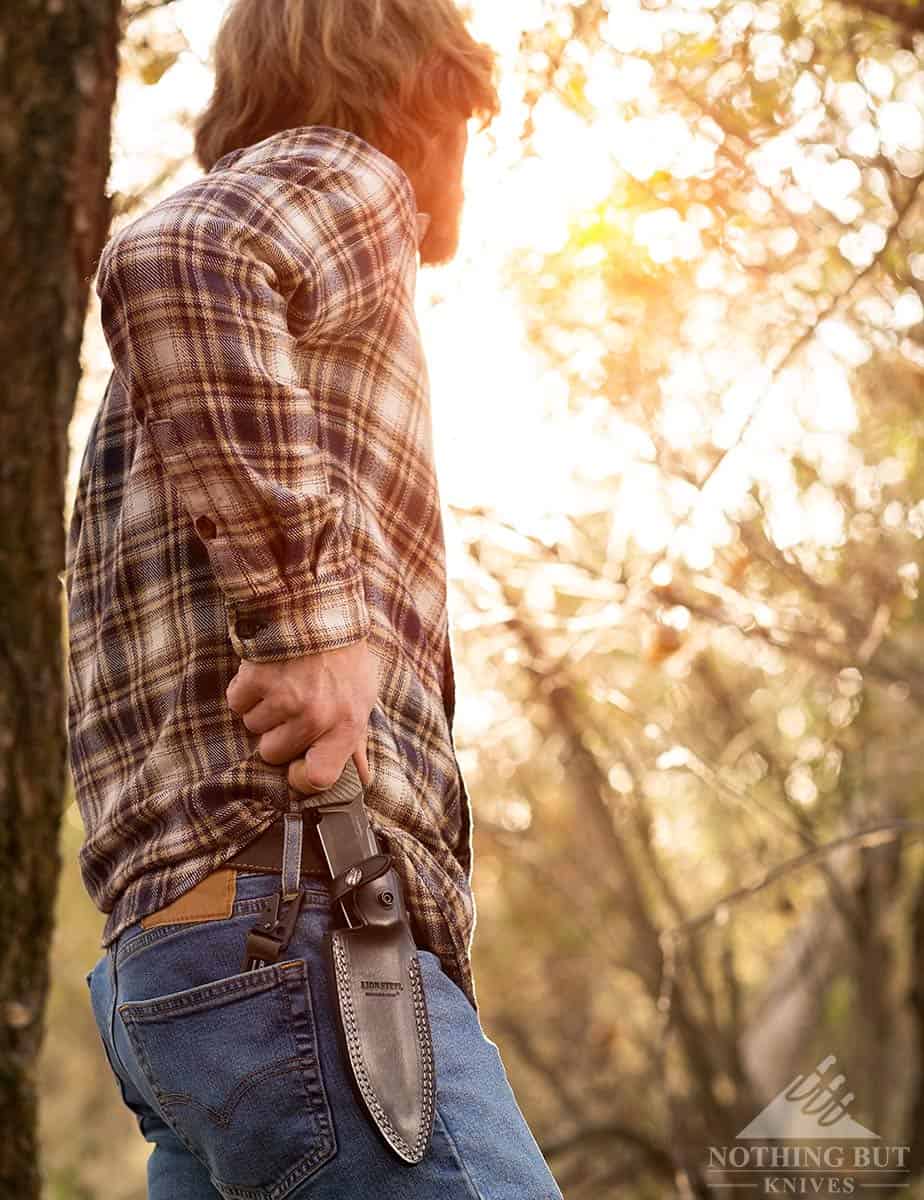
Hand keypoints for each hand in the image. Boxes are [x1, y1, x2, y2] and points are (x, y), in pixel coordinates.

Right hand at [225, 638, 378, 793]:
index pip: (318, 777)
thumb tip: (362, 778)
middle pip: (273, 753)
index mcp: (346, 724)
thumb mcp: (362, 696)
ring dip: (261, 708)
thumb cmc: (344, 657)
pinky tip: (264, 672)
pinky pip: (236, 703)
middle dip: (277, 733)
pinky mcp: (256, 679)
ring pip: (252, 727)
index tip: (296, 767)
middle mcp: (315, 716)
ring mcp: (284, 698)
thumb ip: (355, 739)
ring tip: (282, 681)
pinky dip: (244, 690)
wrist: (319, 606)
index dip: (301, 778)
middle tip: (292, 704)